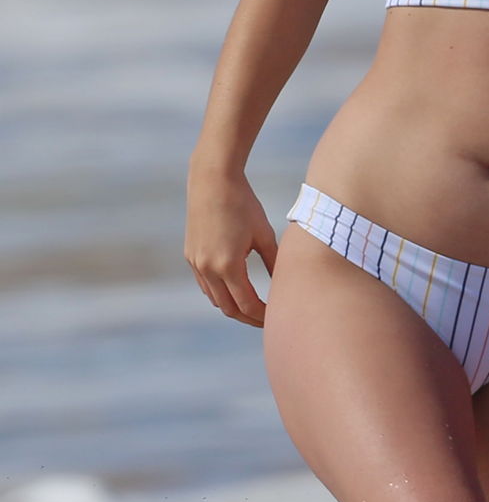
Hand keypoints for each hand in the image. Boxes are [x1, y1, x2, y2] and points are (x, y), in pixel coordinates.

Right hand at [185, 170, 278, 326]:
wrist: (213, 181)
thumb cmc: (244, 204)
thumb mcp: (264, 234)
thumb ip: (274, 263)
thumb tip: (285, 286)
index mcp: (228, 265)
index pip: (247, 304)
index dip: (263, 316)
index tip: (276, 318)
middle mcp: (208, 268)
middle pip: (229, 308)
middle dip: (248, 317)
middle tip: (267, 320)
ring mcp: (196, 263)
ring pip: (215, 299)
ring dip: (233, 306)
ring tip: (253, 307)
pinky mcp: (190, 256)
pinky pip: (205, 285)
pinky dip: (220, 293)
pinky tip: (235, 290)